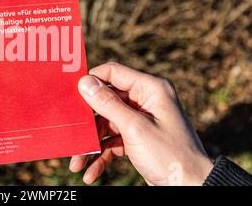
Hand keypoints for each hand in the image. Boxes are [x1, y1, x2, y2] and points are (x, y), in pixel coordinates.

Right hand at [69, 62, 212, 184]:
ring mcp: (140, 120)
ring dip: (91, 144)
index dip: (91, 81)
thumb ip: (108, 103)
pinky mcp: (137, 138)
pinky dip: (101, 155)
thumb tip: (84, 82)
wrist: (191, 188)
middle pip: (105, 101)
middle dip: (88, 122)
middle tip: (71, 132)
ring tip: (76, 164)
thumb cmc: (169, 155)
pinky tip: (91, 173)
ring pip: (106, 124)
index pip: (113, 72)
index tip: (70, 94)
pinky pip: (112, 141)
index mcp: (150, 88)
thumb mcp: (134, 127)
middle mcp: (145, 100)